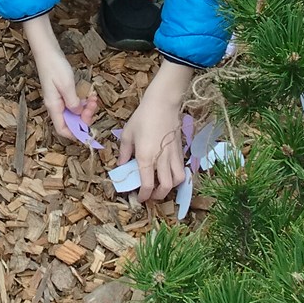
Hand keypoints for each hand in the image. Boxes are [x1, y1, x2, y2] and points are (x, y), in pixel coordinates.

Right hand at [21, 16, 96, 138]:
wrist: (47, 52)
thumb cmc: (55, 67)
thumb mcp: (66, 85)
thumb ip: (73, 103)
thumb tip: (79, 114)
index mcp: (54, 107)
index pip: (63, 130)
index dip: (76, 134)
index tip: (89, 129)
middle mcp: (55, 106)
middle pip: (70, 122)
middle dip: (85, 118)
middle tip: (94, 106)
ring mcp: (58, 100)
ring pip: (73, 113)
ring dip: (85, 109)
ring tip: (94, 99)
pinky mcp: (62, 93)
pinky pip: (73, 104)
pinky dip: (83, 102)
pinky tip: (89, 95)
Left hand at [118, 81, 186, 203]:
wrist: (162, 103)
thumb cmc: (142, 117)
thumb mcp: (127, 134)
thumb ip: (124, 152)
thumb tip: (121, 165)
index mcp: (146, 158)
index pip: (147, 185)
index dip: (144, 196)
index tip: (140, 198)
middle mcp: (161, 160)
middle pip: (166, 187)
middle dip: (159, 195)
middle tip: (151, 194)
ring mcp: (173, 155)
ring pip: (178, 179)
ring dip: (171, 187)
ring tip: (162, 185)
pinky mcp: (180, 150)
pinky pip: (182, 168)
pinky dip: (177, 175)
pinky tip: (169, 172)